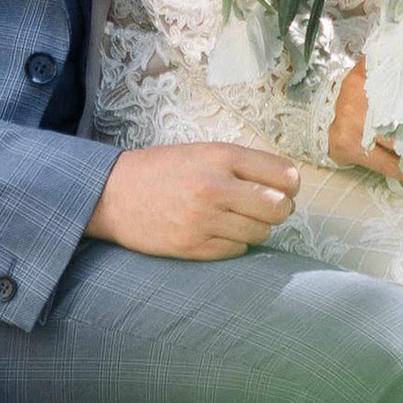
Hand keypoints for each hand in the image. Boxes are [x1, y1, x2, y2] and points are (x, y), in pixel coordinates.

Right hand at [88, 141, 300, 260]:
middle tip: (267, 207)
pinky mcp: (192, 247)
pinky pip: (236, 251)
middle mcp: (215, 187)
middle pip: (279, 208)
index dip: (290, 184)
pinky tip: (219, 232)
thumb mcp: (202, 152)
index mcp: (220, 157)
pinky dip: (235, 243)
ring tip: (238, 219)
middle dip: (280, 209)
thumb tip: (289, 184)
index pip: (283, 175)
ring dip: (256, 228)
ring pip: (260, 233)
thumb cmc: (161, 170)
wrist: (112, 193)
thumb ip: (242, 164)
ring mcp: (203, 220)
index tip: (286, 188)